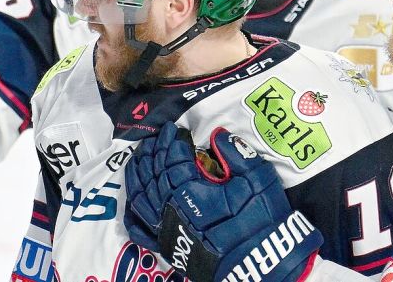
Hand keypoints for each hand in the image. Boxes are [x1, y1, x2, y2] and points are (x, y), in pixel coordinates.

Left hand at [124, 122, 322, 281]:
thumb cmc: (260, 220)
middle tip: (157, 138)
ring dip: (138, 175)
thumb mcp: (257, 179)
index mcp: (190, 191)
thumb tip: (216, 135)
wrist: (259, 263)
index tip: (174, 129)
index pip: (171, 158)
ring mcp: (166, 230)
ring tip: (138, 159)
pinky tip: (132, 200)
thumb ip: (234, 153)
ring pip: (141, 197)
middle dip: (154, 152)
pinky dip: (132, 213)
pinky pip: (140, 229)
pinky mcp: (168, 247)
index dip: (171, 141)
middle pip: (153, 174)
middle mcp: (170, 209)